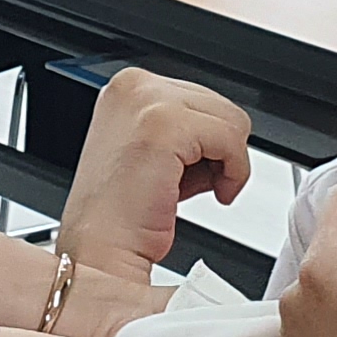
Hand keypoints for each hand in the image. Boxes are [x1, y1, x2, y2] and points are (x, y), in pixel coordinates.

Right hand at [52, 67, 251, 310]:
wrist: (101, 251)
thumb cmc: (121, 215)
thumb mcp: (154, 151)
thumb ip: (185, 129)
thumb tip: (226, 128)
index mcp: (127, 87)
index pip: (201, 98)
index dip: (208, 141)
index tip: (195, 170)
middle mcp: (133, 86)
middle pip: (221, 105)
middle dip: (219, 151)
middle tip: (195, 184)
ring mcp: (146, 101)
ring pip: (230, 120)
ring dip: (228, 162)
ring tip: (199, 188)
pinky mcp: (164, 125)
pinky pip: (230, 139)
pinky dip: (234, 172)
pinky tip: (213, 193)